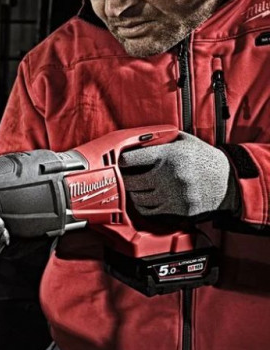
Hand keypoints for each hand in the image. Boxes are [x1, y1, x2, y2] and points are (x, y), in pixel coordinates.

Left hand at [119, 132, 239, 217]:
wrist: (229, 182)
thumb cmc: (203, 158)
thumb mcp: (184, 141)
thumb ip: (160, 139)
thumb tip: (132, 140)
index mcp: (169, 155)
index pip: (130, 159)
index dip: (121, 161)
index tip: (120, 163)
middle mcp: (170, 176)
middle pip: (130, 181)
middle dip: (124, 179)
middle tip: (124, 177)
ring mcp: (174, 195)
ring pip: (137, 198)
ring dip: (133, 193)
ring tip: (135, 188)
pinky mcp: (179, 211)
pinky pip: (149, 211)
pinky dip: (142, 206)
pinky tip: (145, 199)